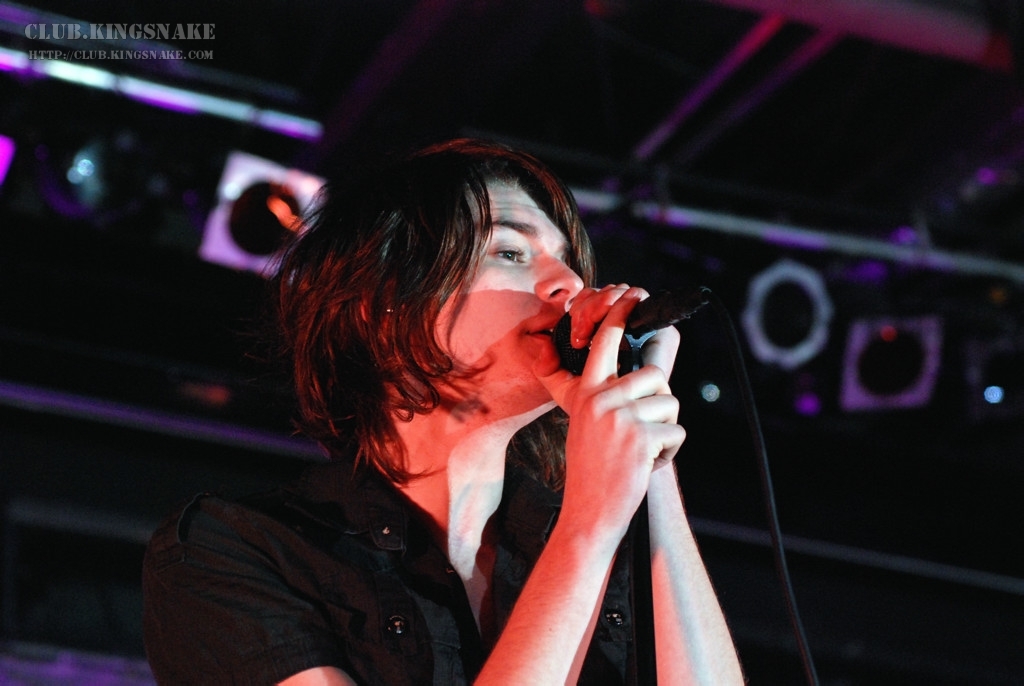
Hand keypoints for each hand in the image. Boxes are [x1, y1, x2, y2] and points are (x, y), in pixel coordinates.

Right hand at [534, 285, 685, 543]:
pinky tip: (646, 466)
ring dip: (666, 431)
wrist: (588, 513)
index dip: (620, 317)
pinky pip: (676, 432)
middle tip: (643, 433)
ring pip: (670, 404)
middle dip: (661, 404)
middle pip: (655, 376)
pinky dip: (670, 453)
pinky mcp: (640, 438)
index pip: (604, 343)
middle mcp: (600, 399)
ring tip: (641, 452)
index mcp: (586, 393)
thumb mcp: (588, 424)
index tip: (630, 295)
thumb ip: (607, 394)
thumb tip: (648, 367)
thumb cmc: (592, 469)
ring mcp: (620, 417)